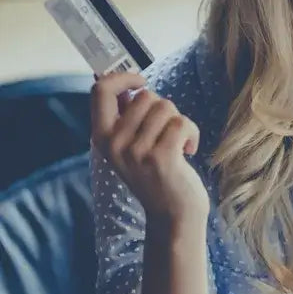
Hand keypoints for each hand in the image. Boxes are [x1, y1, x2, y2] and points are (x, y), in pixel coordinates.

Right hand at [91, 71, 209, 227]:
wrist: (172, 216)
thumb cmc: (156, 175)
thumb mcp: (131, 145)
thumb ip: (125, 115)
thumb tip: (124, 79)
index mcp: (102, 138)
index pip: (100, 91)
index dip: (122, 77)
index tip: (140, 81)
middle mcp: (114, 144)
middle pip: (145, 96)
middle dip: (164, 108)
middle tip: (167, 133)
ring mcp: (136, 152)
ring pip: (166, 108)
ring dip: (180, 122)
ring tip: (178, 144)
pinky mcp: (161, 158)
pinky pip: (182, 123)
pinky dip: (192, 133)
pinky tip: (189, 151)